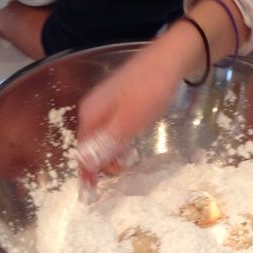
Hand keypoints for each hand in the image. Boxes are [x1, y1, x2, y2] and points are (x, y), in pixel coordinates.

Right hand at [76, 24, 197, 192]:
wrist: (171, 59)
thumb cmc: (150, 90)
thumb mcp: (129, 122)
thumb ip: (106, 144)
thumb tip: (85, 165)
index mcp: (90, 114)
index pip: (82, 151)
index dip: (86, 174)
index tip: (91, 194)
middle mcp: (93, 109)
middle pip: (90, 145)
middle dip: (101, 163)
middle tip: (122, 172)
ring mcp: (106, 104)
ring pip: (103, 137)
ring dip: (112, 153)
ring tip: (128, 161)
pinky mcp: (120, 101)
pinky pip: (113, 129)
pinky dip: (119, 141)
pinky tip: (131, 145)